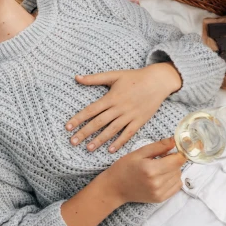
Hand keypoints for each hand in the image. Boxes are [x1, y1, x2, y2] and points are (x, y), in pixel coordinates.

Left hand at [65, 63, 182, 152]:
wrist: (158, 81)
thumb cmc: (134, 77)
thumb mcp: (114, 75)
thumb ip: (95, 78)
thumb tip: (76, 77)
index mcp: (111, 97)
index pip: (91, 110)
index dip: (78, 118)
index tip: (67, 127)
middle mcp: (119, 108)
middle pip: (99, 122)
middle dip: (84, 133)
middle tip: (72, 142)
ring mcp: (130, 116)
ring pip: (112, 130)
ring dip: (99, 140)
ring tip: (88, 148)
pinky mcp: (139, 121)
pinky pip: (128, 134)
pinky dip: (120, 142)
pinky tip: (111, 150)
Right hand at [104, 138, 185, 204]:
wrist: (115, 187)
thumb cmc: (124, 167)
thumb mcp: (139, 153)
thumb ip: (158, 146)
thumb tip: (174, 141)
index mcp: (151, 169)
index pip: (178, 160)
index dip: (178, 153)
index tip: (172, 150)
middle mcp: (157, 183)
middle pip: (179, 168)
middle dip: (173, 161)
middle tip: (160, 159)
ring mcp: (159, 192)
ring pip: (179, 177)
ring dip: (173, 171)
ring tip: (159, 168)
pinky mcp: (160, 199)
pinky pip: (177, 186)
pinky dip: (173, 180)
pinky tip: (161, 177)